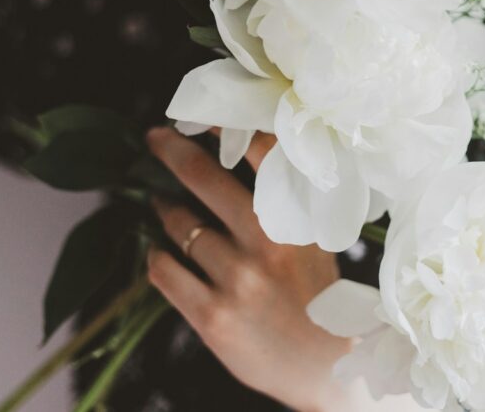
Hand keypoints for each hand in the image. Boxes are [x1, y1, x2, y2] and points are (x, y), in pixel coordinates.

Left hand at [144, 127, 349, 411]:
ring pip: (181, 226)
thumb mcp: (315, 243)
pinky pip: (166, 272)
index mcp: (297, 221)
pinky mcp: (213, 318)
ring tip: (161, 205)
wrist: (328, 368)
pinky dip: (157, 257)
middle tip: (156, 139)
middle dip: (174, 152)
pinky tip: (159, 252)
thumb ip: (286, 206)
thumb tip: (242, 157)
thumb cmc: (321, 300)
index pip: (261, 154)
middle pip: (206, 180)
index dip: (227, 128)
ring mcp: (237, 282)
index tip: (203, 117)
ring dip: (166, 210)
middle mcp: (266, 245)